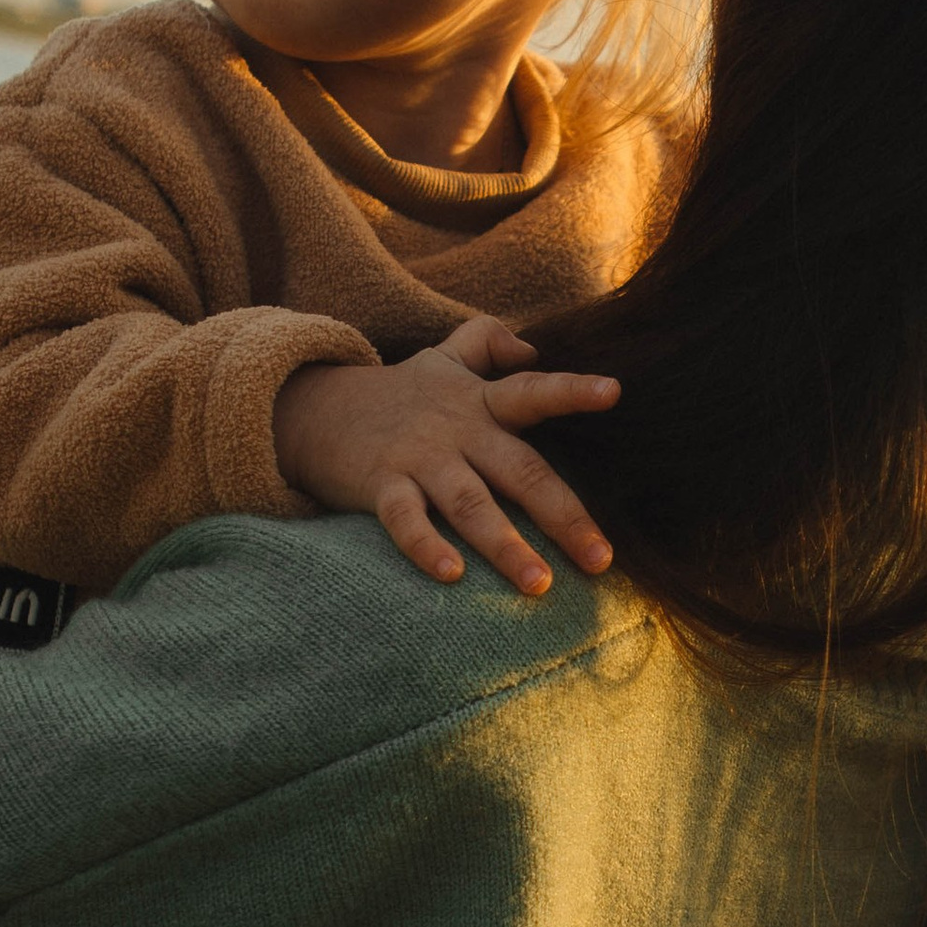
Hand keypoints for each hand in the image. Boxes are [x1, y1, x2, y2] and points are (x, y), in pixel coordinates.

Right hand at [272, 316, 619, 595]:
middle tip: (600, 560)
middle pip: (520, 471)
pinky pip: (406, 519)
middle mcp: (457, 430)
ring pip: (470, 505)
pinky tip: (452, 577)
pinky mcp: (380, 484)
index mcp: (480, 402)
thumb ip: (488, 341)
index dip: (571, 390)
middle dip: (563, 516)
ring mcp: (418, 458)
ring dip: (505, 546)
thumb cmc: (398, 393)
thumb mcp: (443, 357)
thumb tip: (534, 349)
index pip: (533, 391)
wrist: (312, 409)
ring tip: (538, 584)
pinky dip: (426, 546)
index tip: (614, 392)